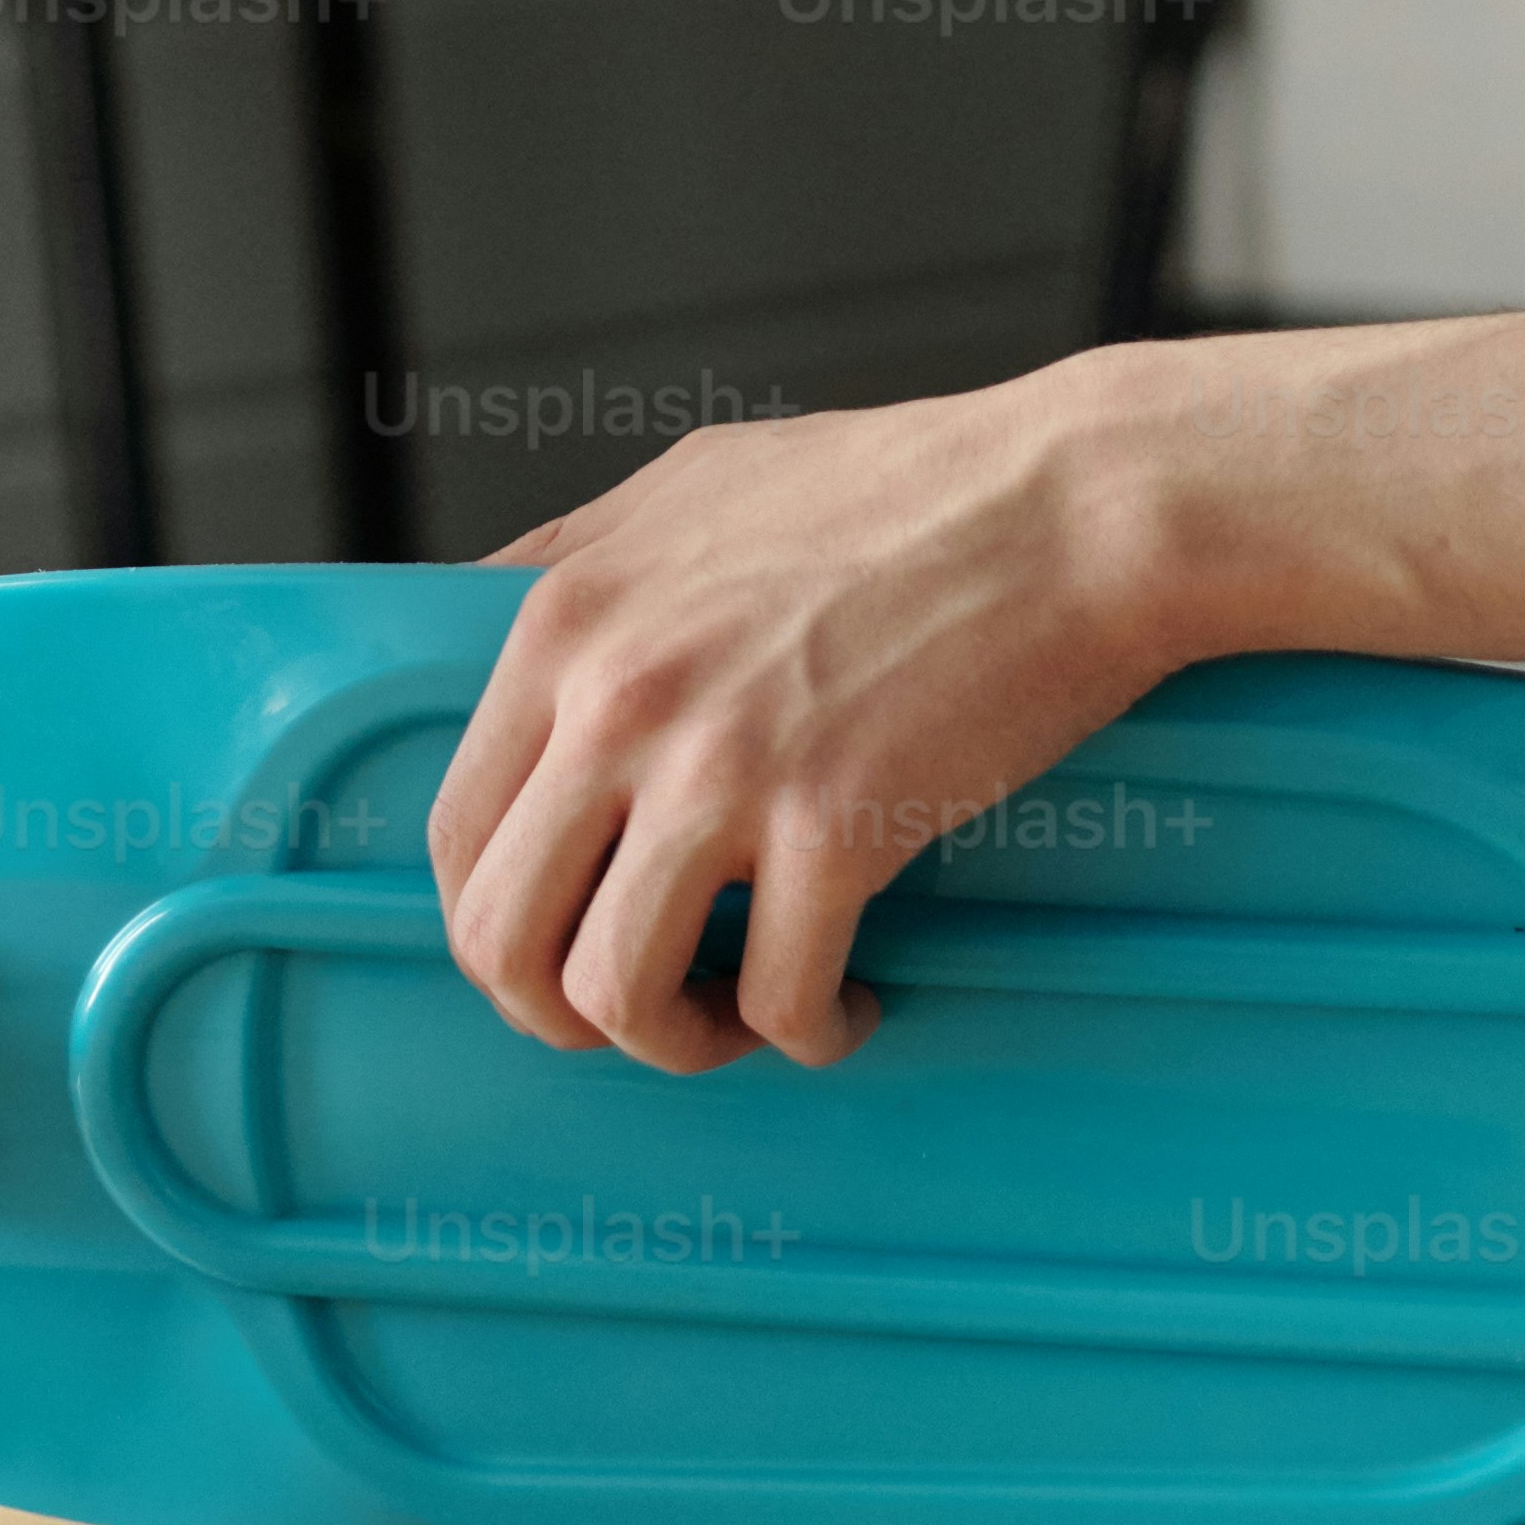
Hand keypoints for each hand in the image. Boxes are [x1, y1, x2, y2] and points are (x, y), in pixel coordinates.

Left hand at [425, 373, 1179, 1073]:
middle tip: (637, 1010)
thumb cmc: (903, 485)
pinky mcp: (838, 827)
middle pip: (501, 936)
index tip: (560, 944)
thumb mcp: (688, 487)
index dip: (494, 924)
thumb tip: (486, 630)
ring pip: (614, 993)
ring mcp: (723, 769)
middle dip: (557, 1012)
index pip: (454, 830)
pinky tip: (850, 1002)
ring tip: (743, 1016)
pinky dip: (809, 1033)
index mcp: (567, 620)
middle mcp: (618, 699)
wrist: (1071, 503)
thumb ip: (575, 562)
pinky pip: (778, 1002)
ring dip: (676, 1038)